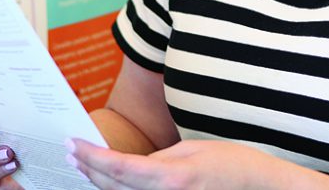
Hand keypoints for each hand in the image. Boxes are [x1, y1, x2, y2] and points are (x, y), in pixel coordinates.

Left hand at [66, 137, 281, 189]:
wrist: (258, 188)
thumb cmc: (231, 165)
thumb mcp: (192, 151)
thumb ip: (157, 159)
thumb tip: (128, 163)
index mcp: (170, 179)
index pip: (117, 167)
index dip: (90, 155)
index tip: (72, 143)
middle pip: (113, 186)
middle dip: (88, 168)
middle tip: (70, 151)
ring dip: (99, 182)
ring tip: (82, 165)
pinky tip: (108, 180)